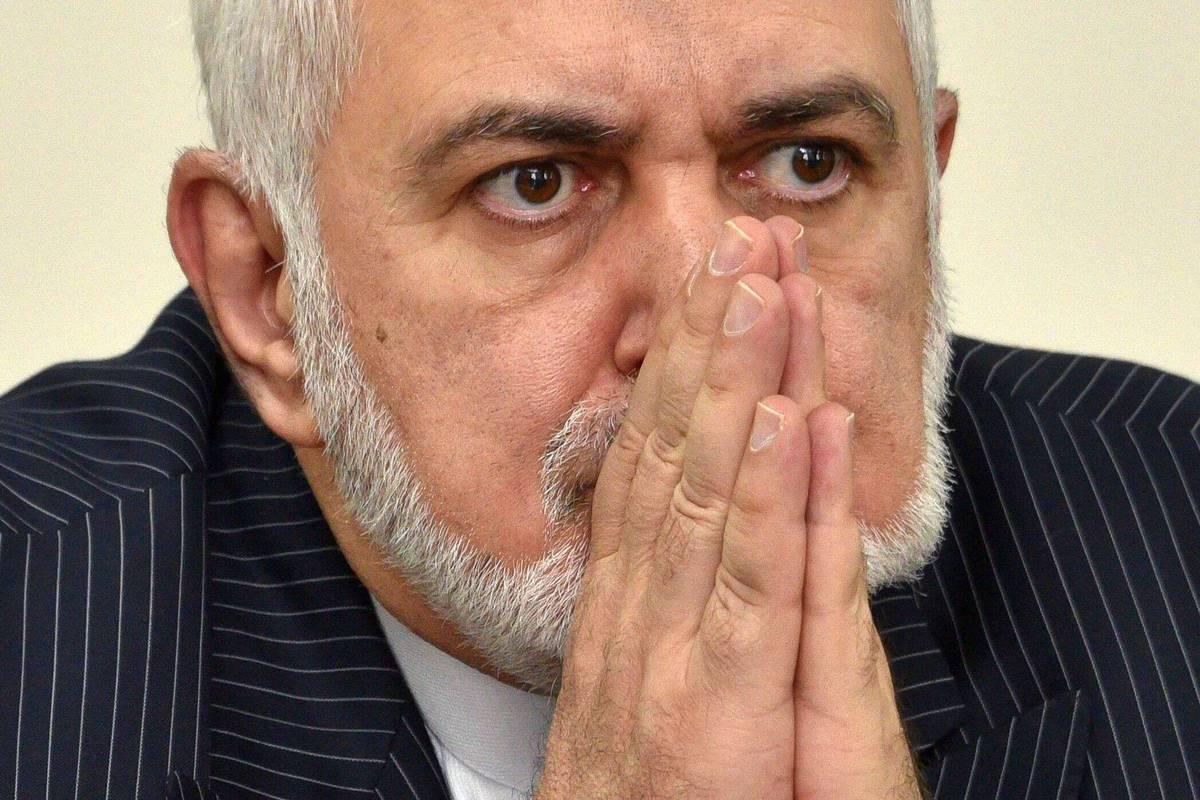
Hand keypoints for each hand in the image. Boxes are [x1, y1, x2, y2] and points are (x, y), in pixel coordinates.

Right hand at [536, 217, 917, 798]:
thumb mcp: (636, 683)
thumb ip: (651, 598)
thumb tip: (654, 515)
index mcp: (628, 600)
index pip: (653, 455)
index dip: (680, 363)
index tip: (705, 283)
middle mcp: (642, 609)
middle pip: (674, 450)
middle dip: (707, 339)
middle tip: (732, 240)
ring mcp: (676, 652)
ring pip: (709, 493)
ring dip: (737, 382)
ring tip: (761, 286)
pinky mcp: (721, 710)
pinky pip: (753, 586)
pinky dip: (769, 496)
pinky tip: (790, 417)